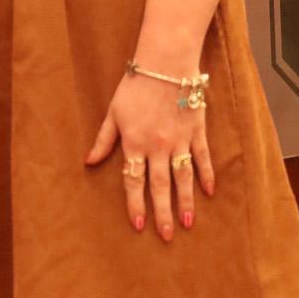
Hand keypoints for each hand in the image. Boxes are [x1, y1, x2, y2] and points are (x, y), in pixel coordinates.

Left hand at [84, 71, 213, 241]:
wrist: (165, 61)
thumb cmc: (136, 85)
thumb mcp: (113, 112)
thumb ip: (103, 140)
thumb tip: (88, 162)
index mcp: (135, 143)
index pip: (134, 181)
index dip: (135, 204)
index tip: (138, 225)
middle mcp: (157, 146)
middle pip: (160, 186)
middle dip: (163, 213)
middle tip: (167, 236)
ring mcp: (179, 139)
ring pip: (183, 177)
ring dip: (186, 201)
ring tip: (189, 223)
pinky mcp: (196, 129)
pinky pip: (203, 157)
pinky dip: (206, 174)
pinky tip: (209, 191)